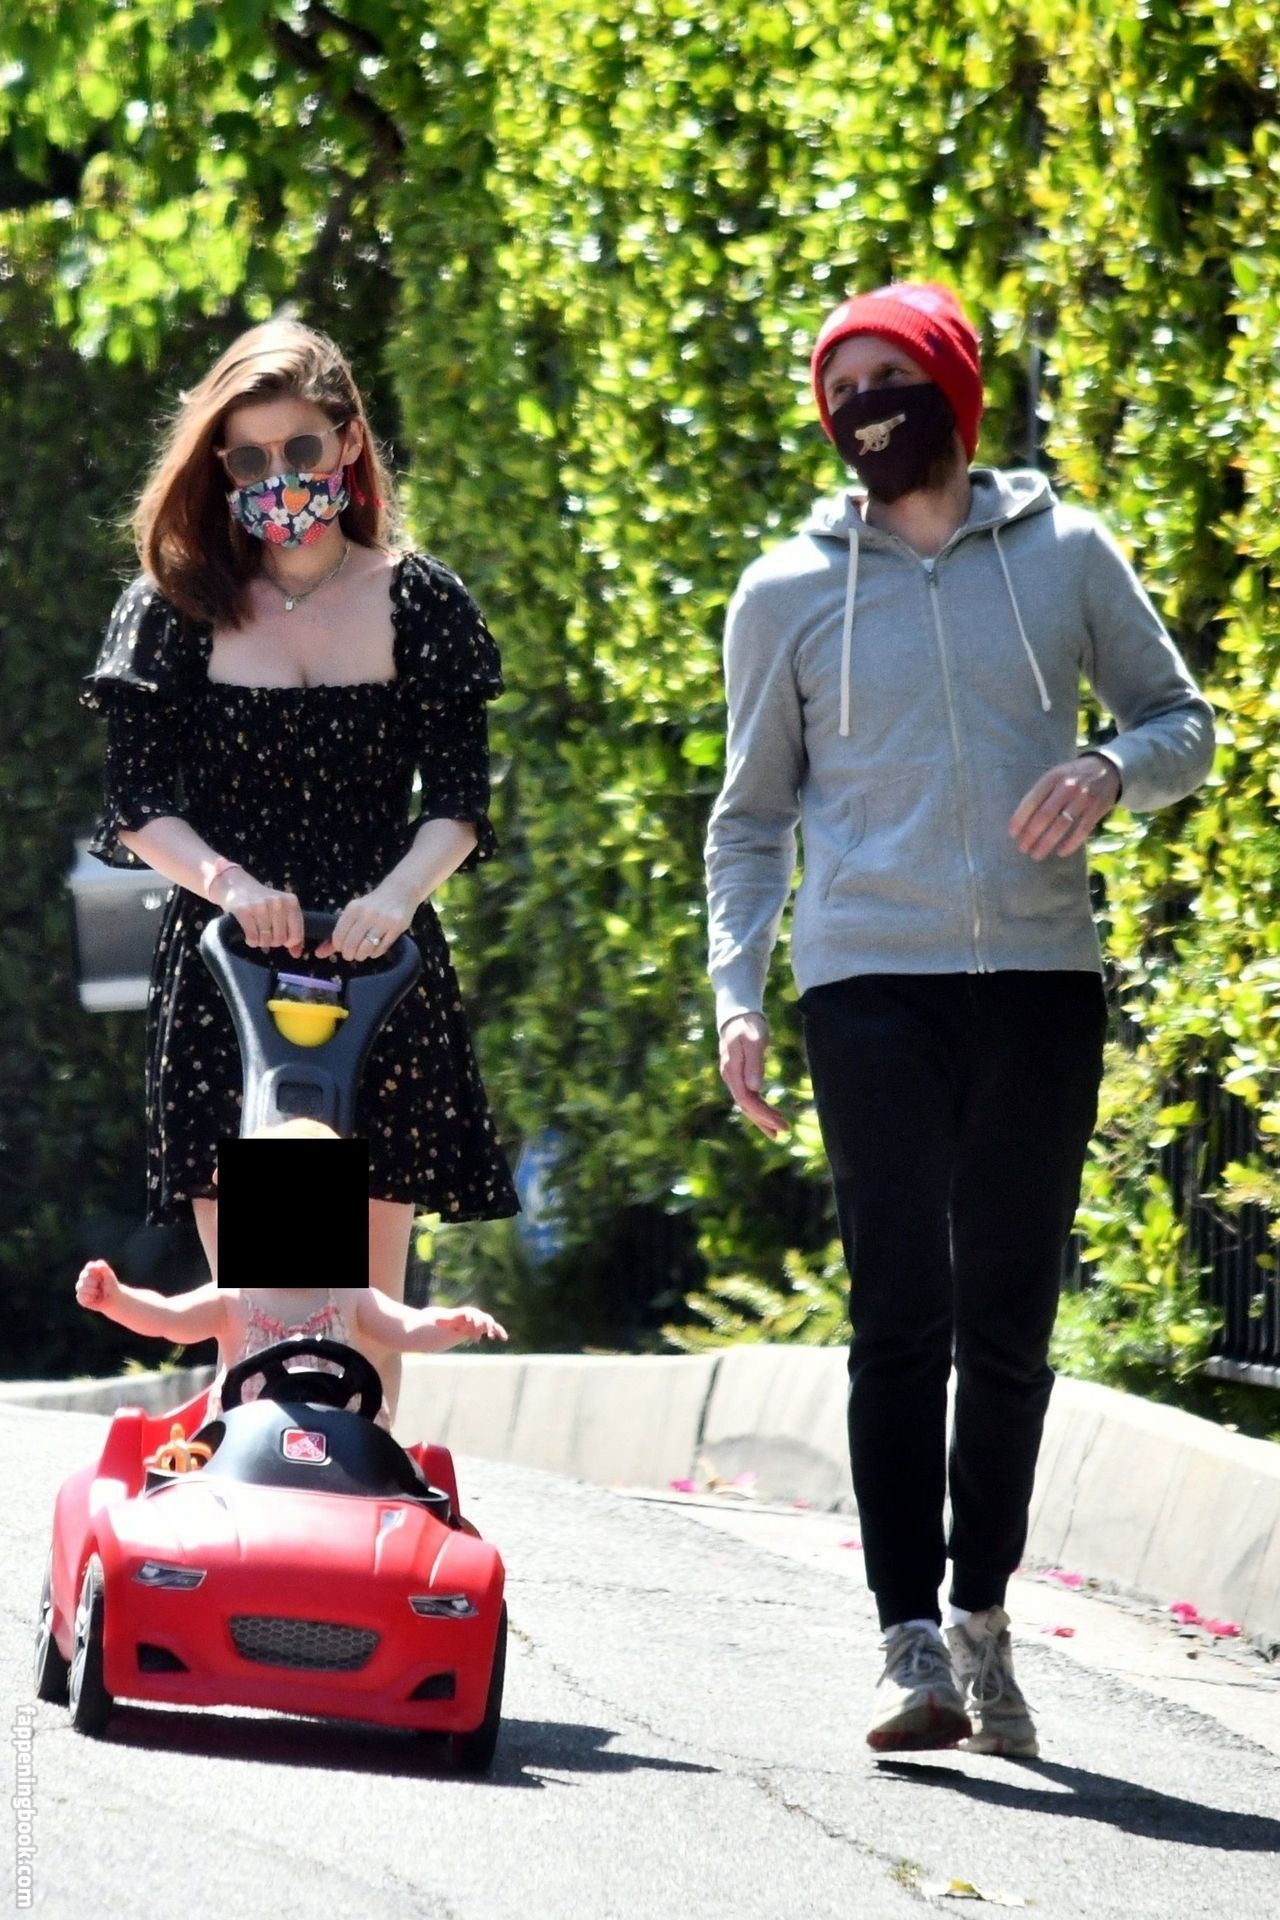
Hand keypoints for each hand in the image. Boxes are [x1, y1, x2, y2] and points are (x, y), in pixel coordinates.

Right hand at [76, 1258, 120, 1314]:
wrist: (113, 1299)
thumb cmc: (112, 1286)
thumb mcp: (110, 1276)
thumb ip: (104, 1268)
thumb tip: (97, 1263)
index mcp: (91, 1269)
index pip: (89, 1267)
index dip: (96, 1273)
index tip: (102, 1277)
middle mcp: (84, 1277)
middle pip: (83, 1277)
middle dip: (94, 1283)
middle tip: (100, 1286)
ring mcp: (81, 1286)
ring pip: (80, 1287)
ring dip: (92, 1291)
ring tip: (98, 1292)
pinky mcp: (80, 1296)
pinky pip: (80, 1296)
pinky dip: (89, 1298)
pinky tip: (94, 1298)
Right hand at [212, 869, 304, 957]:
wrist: (238, 887)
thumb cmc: (264, 903)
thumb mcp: (283, 911)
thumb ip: (293, 931)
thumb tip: (296, 954)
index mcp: (291, 902)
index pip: (296, 935)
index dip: (289, 942)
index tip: (282, 938)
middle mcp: (278, 902)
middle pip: (280, 939)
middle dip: (272, 941)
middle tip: (266, 934)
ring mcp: (261, 906)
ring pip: (266, 940)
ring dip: (260, 942)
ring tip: (258, 933)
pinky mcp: (244, 911)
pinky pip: (252, 938)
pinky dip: (251, 941)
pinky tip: (249, 935)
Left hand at [315, 883, 415, 961]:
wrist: (400, 891)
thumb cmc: (372, 905)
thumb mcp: (354, 913)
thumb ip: (338, 933)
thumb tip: (319, 953)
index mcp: (353, 909)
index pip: (339, 937)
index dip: (339, 947)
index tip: (342, 947)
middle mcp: (368, 914)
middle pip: (351, 945)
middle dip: (349, 954)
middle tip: (352, 954)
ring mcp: (384, 920)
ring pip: (366, 949)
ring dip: (362, 955)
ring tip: (363, 952)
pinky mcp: (397, 927)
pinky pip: (381, 949)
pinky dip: (375, 953)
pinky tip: (375, 948)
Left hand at [431, 1306, 507, 1344]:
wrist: (462, 1322)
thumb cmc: (454, 1322)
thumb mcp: (447, 1321)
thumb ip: (443, 1320)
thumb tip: (435, 1321)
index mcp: (468, 1313)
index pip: (471, 1315)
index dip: (471, 1321)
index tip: (469, 1327)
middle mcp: (477, 1315)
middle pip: (481, 1319)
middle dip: (480, 1327)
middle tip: (476, 1338)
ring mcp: (483, 1320)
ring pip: (490, 1323)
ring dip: (491, 1329)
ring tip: (491, 1337)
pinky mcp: (488, 1327)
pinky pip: (495, 1328)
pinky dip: (500, 1331)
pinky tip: (504, 1338)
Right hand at [719, 1012, 788, 1138]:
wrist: (738, 1013)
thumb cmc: (748, 1025)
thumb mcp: (753, 1040)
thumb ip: (754, 1063)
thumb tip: (755, 1088)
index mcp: (732, 1070)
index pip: (746, 1099)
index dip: (762, 1114)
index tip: (780, 1124)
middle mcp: (730, 1077)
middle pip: (746, 1106)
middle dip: (764, 1120)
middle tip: (784, 1131)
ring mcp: (733, 1077)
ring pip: (746, 1103)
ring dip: (761, 1118)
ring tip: (777, 1131)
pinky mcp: (739, 1075)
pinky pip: (748, 1097)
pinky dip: (758, 1108)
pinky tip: (768, 1115)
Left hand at [1009, 754, 1121, 861]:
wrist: (1107, 768)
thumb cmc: (1072, 777)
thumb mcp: (1055, 777)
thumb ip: (1040, 794)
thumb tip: (1020, 821)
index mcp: (1052, 778)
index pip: (1031, 801)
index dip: (1020, 819)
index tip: (1012, 834)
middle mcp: (1067, 786)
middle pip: (1044, 815)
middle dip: (1031, 835)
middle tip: (1022, 848)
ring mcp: (1083, 797)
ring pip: (1062, 825)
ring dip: (1047, 842)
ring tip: (1036, 855)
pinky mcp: (1097, 808)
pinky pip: (1082, 829)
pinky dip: (1071, 843)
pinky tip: (1061, 852)